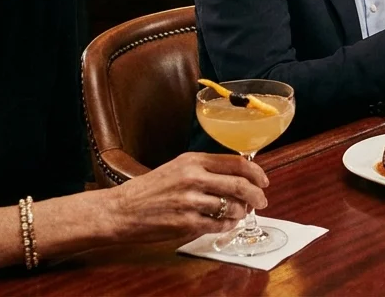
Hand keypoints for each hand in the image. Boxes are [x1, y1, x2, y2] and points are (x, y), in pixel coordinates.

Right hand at [104, 152, 268, 241]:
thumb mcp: (178, 167)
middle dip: (257, 195)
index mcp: (193, 160)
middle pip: (240, 185)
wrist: (120, 209)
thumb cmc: (150, 189)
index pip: (237, 163)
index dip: (256, 173)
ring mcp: (190, 201)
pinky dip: (227, 225)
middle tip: (262, 201)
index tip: (264, 181)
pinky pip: (218, 225)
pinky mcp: (185, 223)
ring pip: (232, 207)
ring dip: (242, 212)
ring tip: (240, 213)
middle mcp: (193, 178)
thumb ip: (206, 168)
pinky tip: (226, 223)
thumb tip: (239, 175)